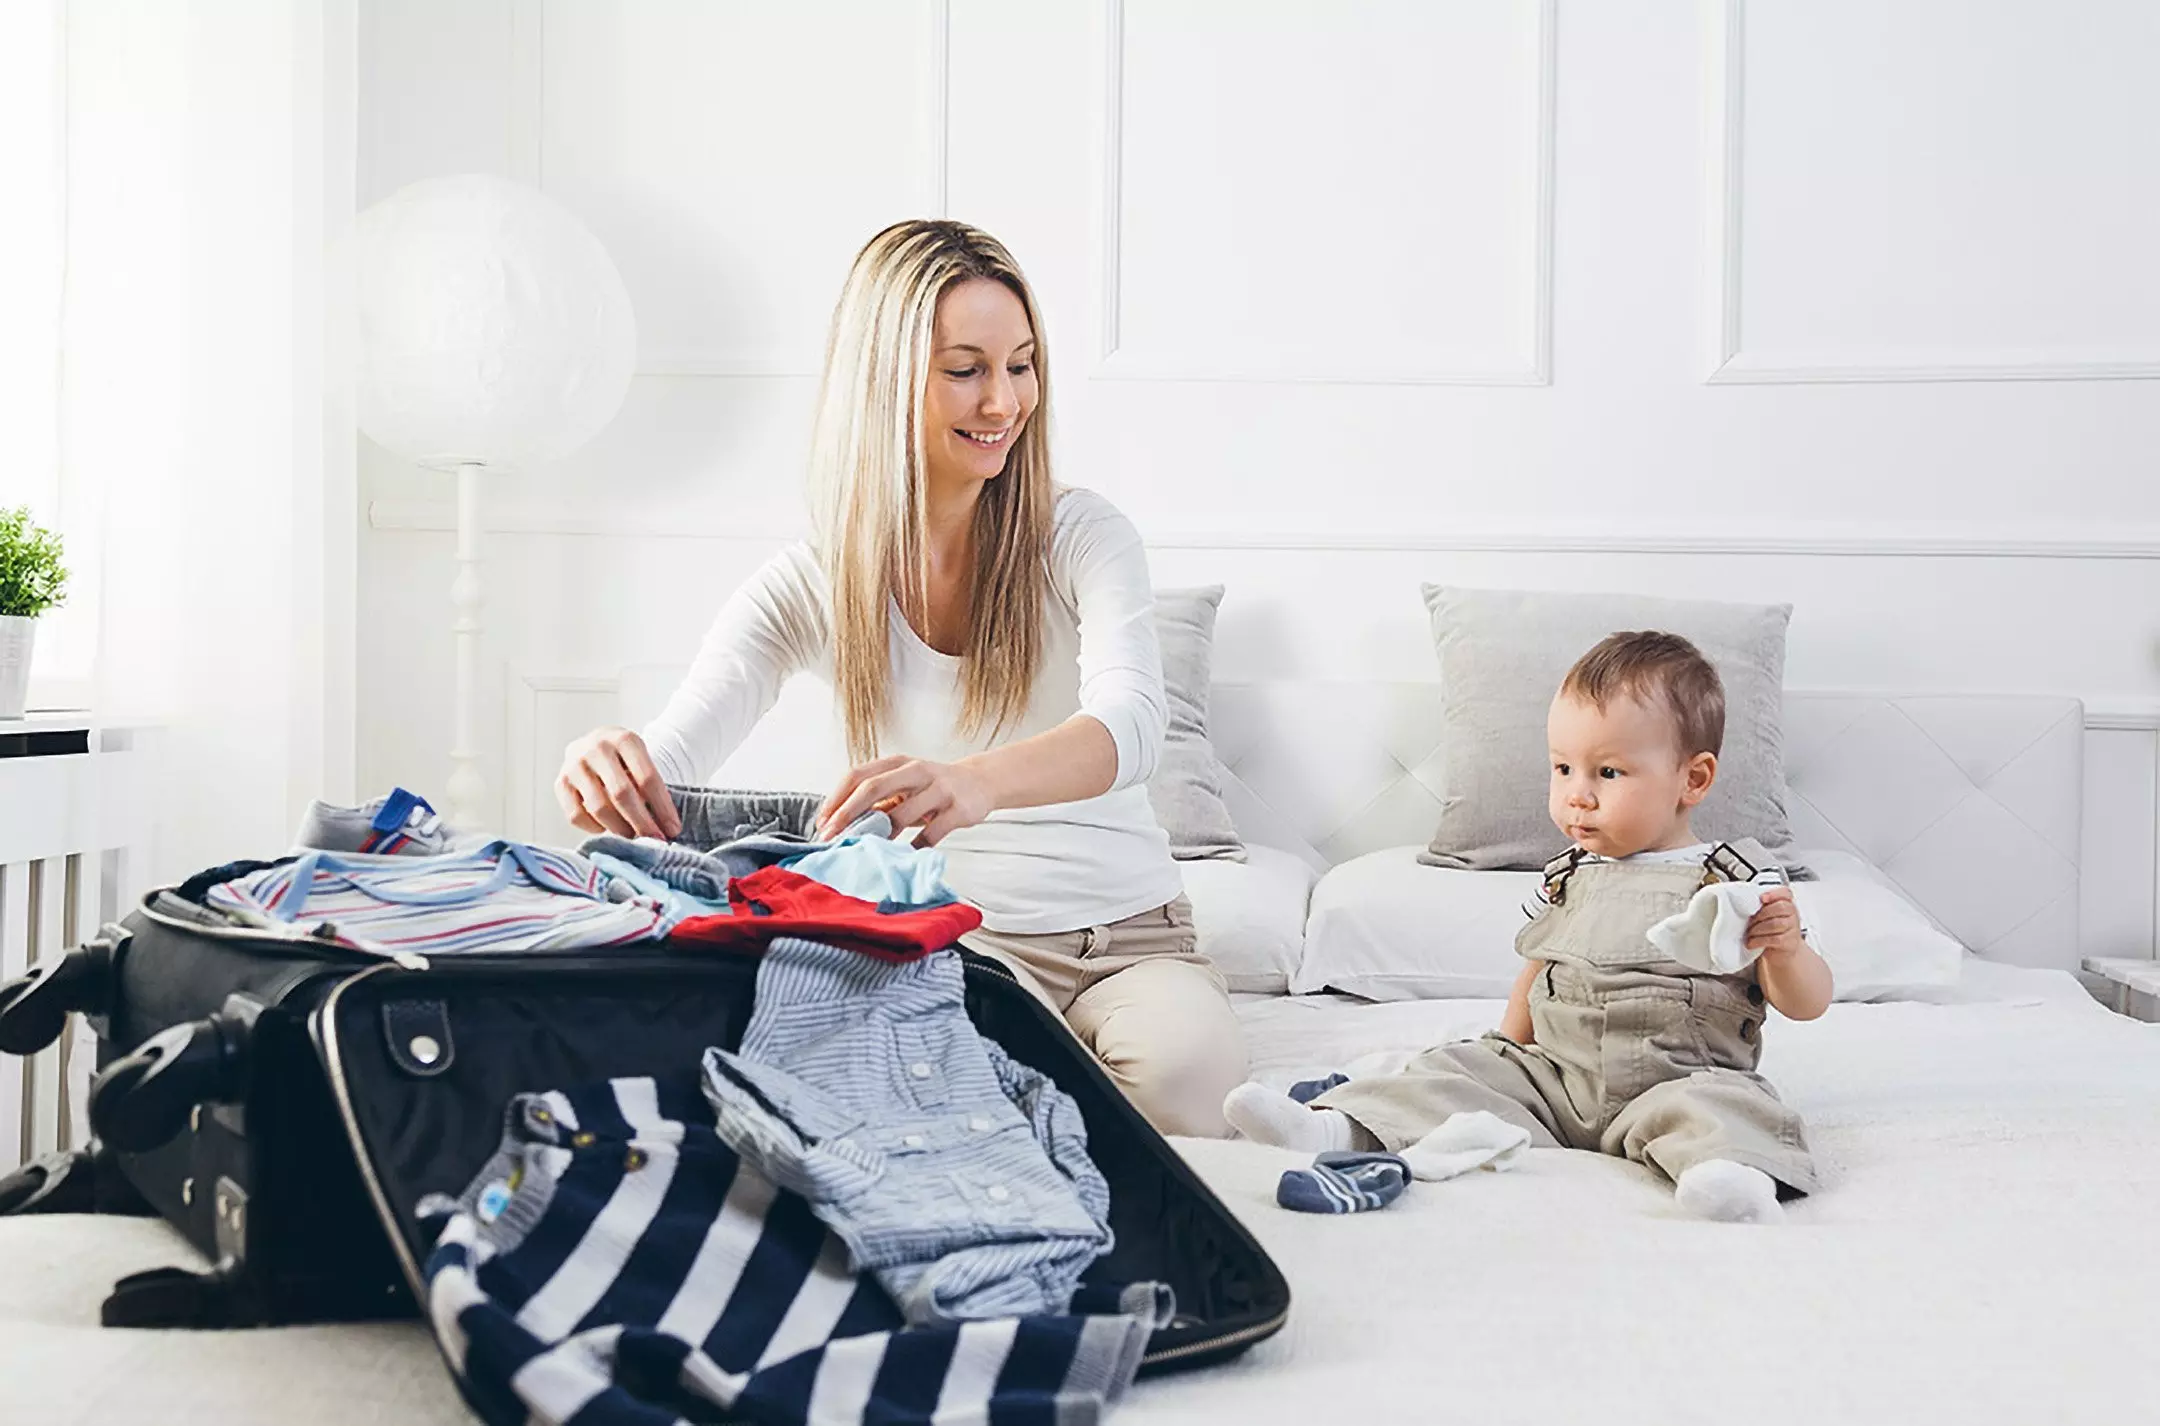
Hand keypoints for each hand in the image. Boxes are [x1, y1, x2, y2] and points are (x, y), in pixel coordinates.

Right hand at [555, 726, 681, 839]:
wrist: (596, 746)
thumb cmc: (625, 761)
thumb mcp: (642, 762)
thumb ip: (649, 787)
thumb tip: (664, 827)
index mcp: (624, 739)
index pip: (647, 779)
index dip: (662, 808)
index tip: (673, 829)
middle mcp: (596, 747)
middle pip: (622, 794)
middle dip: (642, 823)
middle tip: (655, 840)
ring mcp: (574, 764)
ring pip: (599, 807)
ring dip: (620, 828)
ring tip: (633, 836)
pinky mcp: (560, 783)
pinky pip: (576, 816)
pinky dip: (594, 828)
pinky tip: (606, 827)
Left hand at [815, 755, 994, 846]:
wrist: (980, 782)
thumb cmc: (933, 786)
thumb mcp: (904, 784)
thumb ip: (878, 799)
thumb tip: (842, 822)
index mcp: (897, 763)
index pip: (858, 775)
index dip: (837, 798)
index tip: (822, 822)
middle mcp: (916, 770)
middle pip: (873, 788)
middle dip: (847, 814)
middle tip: (832, 837)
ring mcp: (938, 788)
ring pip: (901, 814)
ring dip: (879, 836)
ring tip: (865, 851)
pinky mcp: (957, 809)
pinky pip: (930, 834)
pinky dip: (913, 848)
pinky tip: (903, 857)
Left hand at [1745, 886, 1806, 960]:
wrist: (1781, 953)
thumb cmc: (1770, 932)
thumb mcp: (1766, 917)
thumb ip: (1761, 908)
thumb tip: (1743, 903)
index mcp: (1786, 905)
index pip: (1786, 893)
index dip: (1775, 893)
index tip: (1762, 898)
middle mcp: (1793, 915)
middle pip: (1780, 907)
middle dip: (1760, 914)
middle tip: (1750, 921)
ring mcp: (1793, 930)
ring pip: (1775, 923)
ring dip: (1757, 929)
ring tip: (1750, 933)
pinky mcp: (1790, 943)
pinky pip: (1774, 939)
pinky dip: (1759, 940)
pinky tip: (1752, 942)